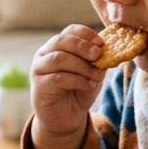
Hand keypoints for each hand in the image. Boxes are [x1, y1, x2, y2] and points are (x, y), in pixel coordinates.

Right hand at [29, 24, 103, 148]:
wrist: (67, 117)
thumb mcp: (92, 72)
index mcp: (58, 46)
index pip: (70, 31)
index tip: (101, 43)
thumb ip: (97, 60)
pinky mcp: (39, 86)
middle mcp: (45, 54)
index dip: (85, 34)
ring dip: (82, 66)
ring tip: (97, 76)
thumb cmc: (79, 91)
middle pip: (61, 41)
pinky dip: (77, 80)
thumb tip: (109, 49)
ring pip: (59, 59)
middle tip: (98, 54)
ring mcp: (39, 69)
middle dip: (82, 46)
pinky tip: (89, 85)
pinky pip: (58, 78)